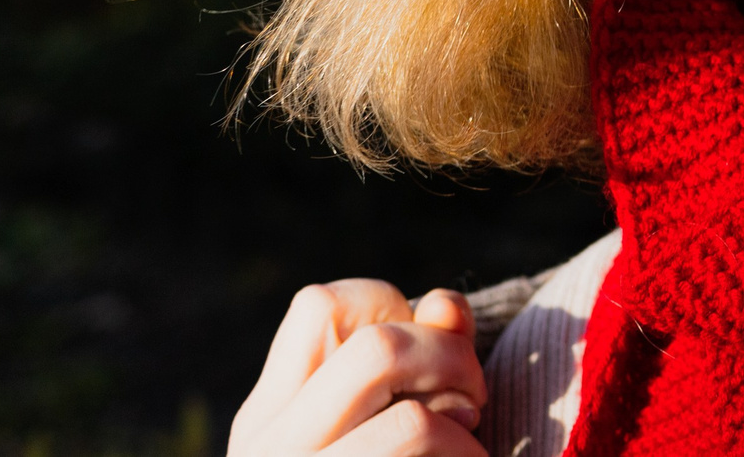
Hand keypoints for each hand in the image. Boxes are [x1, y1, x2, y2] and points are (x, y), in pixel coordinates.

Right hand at [228, 280, 486, 456]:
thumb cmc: (389, 456)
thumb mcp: (395, 410)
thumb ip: (426, 352)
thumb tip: (444, 302)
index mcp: (267, 414)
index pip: (319, 304)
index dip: (393, 308)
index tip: (420, 361)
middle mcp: (267, 448)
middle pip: (377, 351)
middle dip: (451, 358)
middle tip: (475, 398)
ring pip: (411, 421)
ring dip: (464, 427)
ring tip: (471, 447)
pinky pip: (420, 445)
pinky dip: (468, 454)